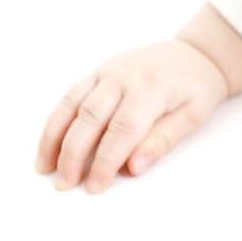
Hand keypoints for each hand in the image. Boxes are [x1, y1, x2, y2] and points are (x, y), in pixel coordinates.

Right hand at [35, 40, 230, 193]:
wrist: (196, 53)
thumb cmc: (197, 87)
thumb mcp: (193, 115)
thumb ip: (163, 140)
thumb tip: (134, 168)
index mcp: (151, 88)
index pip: (123, 130)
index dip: (105, 161)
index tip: (94, 187)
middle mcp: (124, 77)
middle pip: (90, 118)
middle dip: (73, 154)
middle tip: (63, 184)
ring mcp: (108, 71)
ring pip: (72, 105)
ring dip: (54, 138)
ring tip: (44, 168)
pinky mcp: (98, 71)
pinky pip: (71, 95)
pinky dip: (56, 120)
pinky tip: (49, 143)